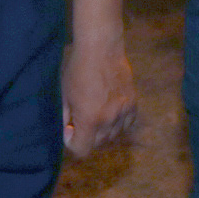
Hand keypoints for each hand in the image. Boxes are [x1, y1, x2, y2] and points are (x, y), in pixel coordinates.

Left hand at [61, 37, 135, 157]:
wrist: (101, 48)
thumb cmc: (77, 68)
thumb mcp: (65, 94)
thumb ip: (66, 117)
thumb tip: (68, 131)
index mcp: (89, 119)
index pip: (82, 150)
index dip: (72, 143)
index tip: (69, 129)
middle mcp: (109, 120)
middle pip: (98, 144)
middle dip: (87, 136)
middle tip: (80, 120)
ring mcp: (123, 112)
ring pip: (114, 135)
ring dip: (102, 131)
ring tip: (95, 113)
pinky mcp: (133, 103)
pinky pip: (127, 124)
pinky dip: (118, 123)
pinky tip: (110, 110)